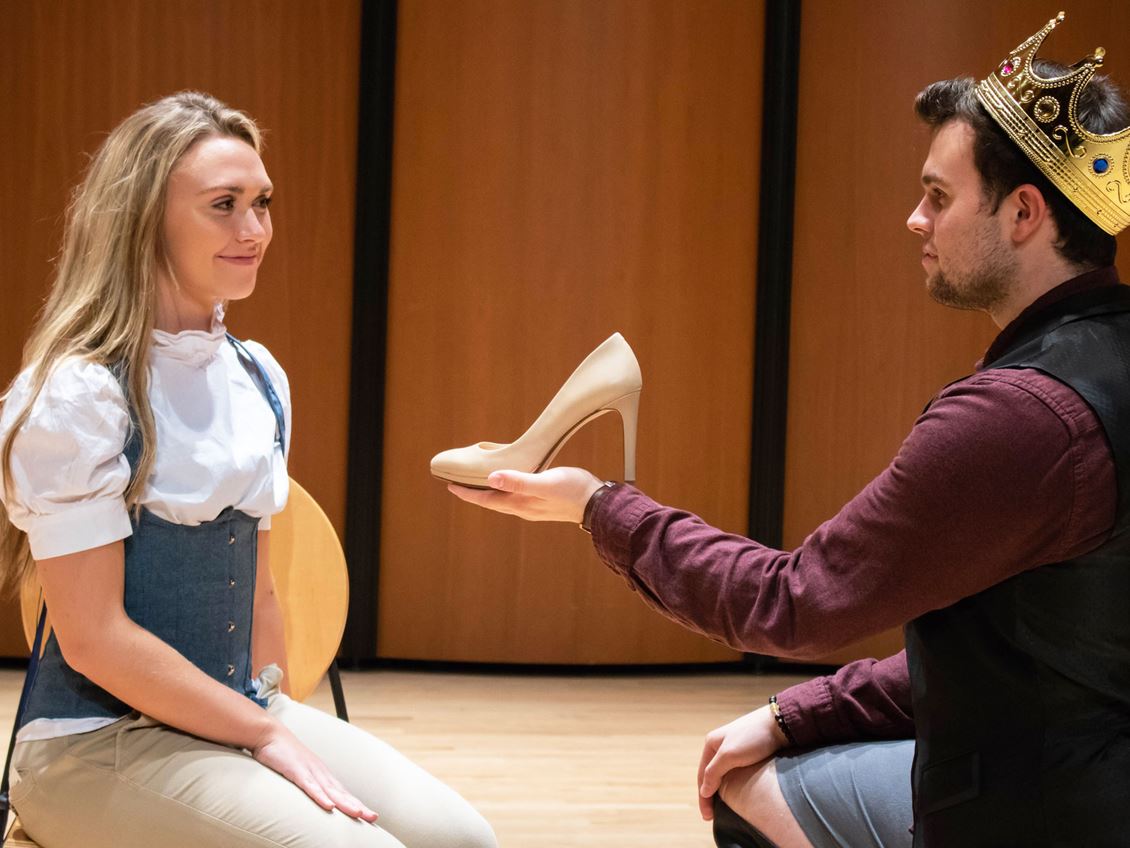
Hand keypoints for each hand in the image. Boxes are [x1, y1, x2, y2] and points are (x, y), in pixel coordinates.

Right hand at [252, 719, 377, 822]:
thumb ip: (309, 785)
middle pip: (342, 793)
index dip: (356, 804)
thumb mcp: (299, 773)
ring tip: (358, 814)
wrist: (270, 734)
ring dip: (345, 803)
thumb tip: (317, 798)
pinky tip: (329, 806)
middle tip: (373, 818)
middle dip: (358, 806)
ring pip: (330, 791)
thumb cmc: (284, 754)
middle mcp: (320, 773)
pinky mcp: (297, 771)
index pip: (342, 793)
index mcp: (321, 775)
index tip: (370, 816)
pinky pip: (310, 786)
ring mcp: (310, 771)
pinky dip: (320, 796)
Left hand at [447, 467, 603, 523]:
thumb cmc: (573, 490)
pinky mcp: (543, 503)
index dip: (468, 494)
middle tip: (458, 485)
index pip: (487, 500)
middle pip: (492, 503)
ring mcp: (533, 507)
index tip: (451, 487)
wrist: (598, 503)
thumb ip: (518, 481)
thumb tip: (491, 479)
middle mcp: (524, 508)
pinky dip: (504, 491)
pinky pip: (515, 498)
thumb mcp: (545, 482)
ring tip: (478, 485)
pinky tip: (508, 484)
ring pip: (503, 501)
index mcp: (520, 504)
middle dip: (474, 494)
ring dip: (489, 494)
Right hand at [697, 705, 788, 819]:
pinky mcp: (747, 751)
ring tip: (723, 806)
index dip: (703, 797)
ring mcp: (733, 747)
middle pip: (710, 774)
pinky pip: (734, 770)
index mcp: (711, 743)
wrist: (781, 723)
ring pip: (722, 772)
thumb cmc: (753, 737)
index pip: (702, 775)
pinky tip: (736, 791)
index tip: (708, 817)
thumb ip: (714, 772)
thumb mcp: (729, 755)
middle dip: (709, 794)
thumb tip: (703, 790)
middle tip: (713, 815)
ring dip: (720, 788)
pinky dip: (731, 783)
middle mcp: (720, 744)